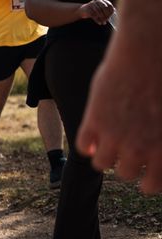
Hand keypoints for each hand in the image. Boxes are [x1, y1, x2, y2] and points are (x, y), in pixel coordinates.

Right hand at [77, 37, 161, 193]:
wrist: (148, 54)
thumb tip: (156, 147)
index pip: (152, 184)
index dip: (148, 179)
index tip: (147, 169)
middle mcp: (139, 147)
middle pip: (126, 173)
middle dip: (127, 164)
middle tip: (128, 150)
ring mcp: (115, 135)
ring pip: (102, 164)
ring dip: (105, 155)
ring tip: (107, 142)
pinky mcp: (94, 121)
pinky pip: (83, 145)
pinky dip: (87, 143)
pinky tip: (93, 132)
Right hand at [78, 0, 114, 25]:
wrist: (82, 10)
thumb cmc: (93, 10)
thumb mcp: (100, 8)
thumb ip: (107, 9)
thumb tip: (115, 11)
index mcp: (101, 0)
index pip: (109, 5)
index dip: (110, 11)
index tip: (111, 17)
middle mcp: (97, 1)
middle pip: (104, 9)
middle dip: (106, 15)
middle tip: (107, 20)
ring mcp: (92, 5)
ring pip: (99, 13)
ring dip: (102, 19)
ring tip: (104, 23)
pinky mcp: (87, 9)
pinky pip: (94, 16)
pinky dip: (97, 20)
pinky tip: (99, 23)